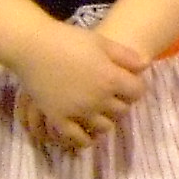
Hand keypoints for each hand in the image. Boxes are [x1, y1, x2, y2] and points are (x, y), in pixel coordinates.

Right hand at [11, 18, 145, 149]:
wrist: (33, 47)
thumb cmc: (68, 39)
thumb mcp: (101, 42)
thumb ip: (125, 55)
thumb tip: (145, 65)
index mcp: (111, 79)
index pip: (137, 92)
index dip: (135, 87)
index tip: (128, 83)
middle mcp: (99, 99)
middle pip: (122, 110)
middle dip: (121, 102)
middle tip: (112, 95)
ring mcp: (79, 112)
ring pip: (105, 126)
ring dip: (106, 119)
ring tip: (99, 111)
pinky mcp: (60, 118)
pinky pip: (78, 138)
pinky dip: (86, 139)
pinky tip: (87, 133)